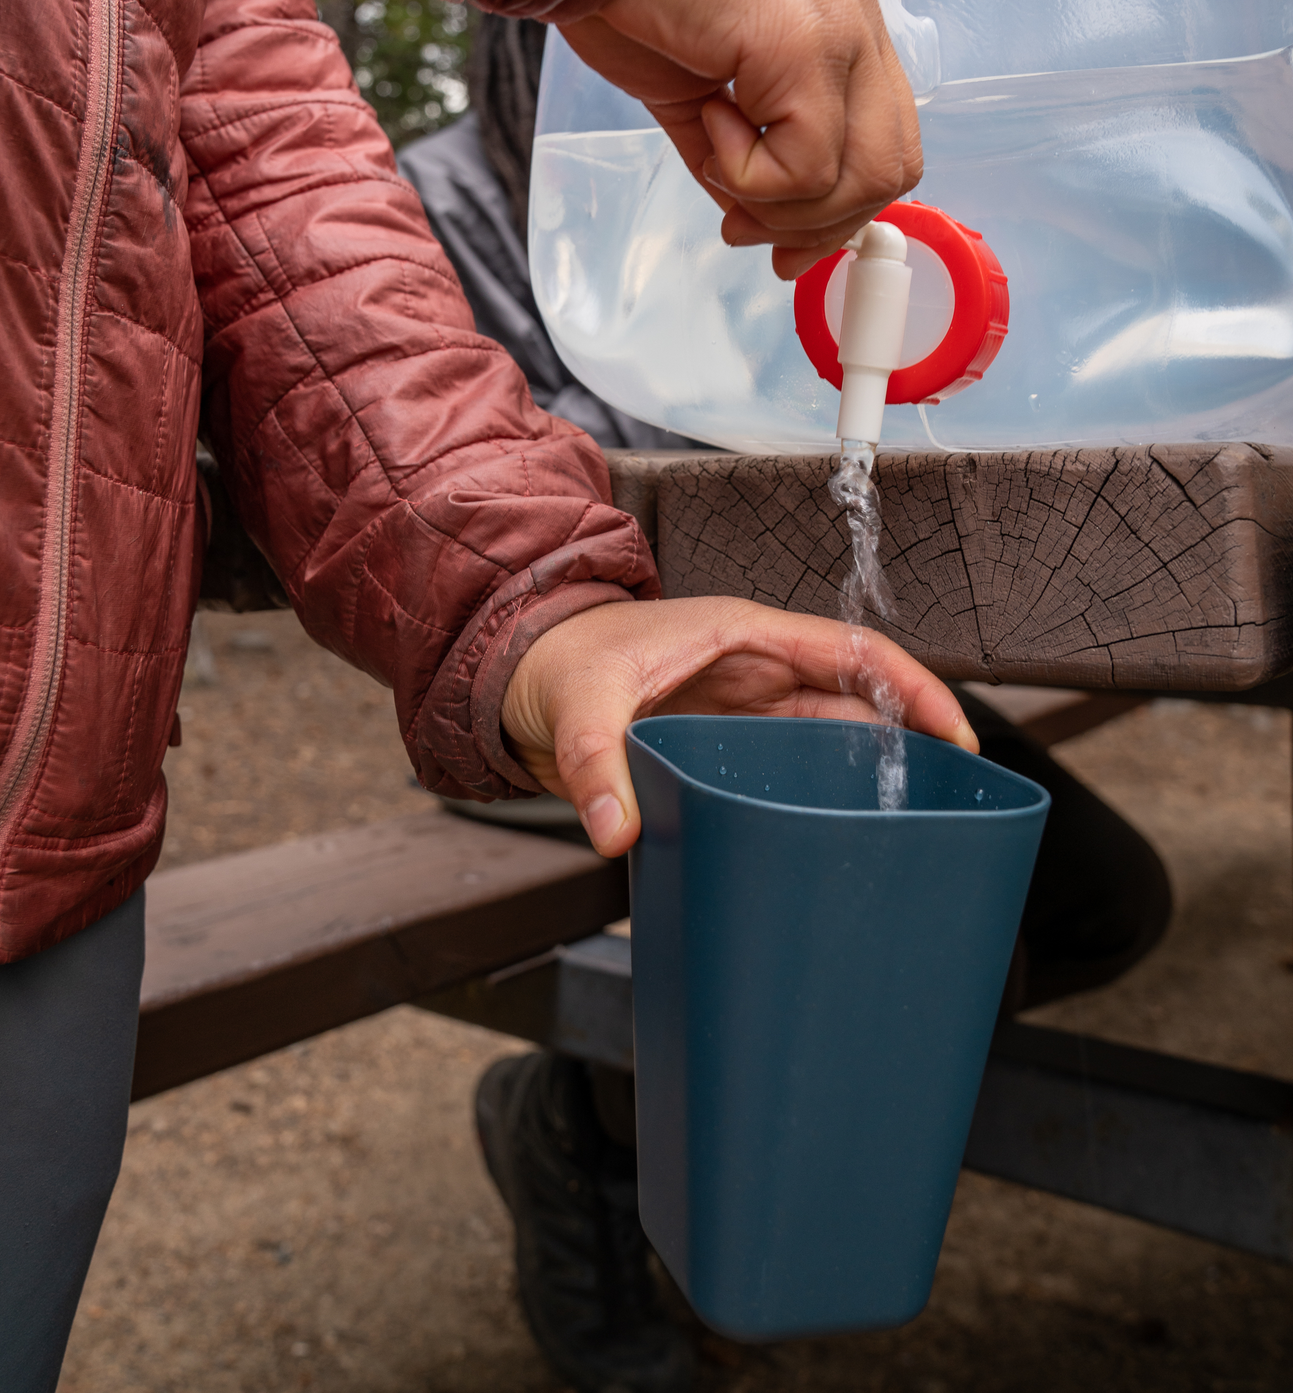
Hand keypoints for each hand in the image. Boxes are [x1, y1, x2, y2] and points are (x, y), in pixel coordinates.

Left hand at [500, 597, 976, 855]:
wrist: (515, 680)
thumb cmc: (554, 663)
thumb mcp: (578, 705)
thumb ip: (597, 765)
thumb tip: (617, 827)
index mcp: (740, 634)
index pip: (849, 650)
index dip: (909, 686)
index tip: (951, 730)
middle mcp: (751, 670)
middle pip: (852, 698)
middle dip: (905, 737)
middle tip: (948, 795)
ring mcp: (739, 710)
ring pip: (826, 736)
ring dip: (866, 770)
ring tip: (909, 820)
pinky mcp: (720, 747)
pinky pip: (786, 768)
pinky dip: (818, 794)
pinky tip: (837, 833)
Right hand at [556, 0, 922, 278]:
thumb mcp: (695, 89)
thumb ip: (739, 149)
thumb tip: (756, 218)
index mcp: (838, 28)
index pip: (885, 145)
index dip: (839, 212)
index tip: (779, 244)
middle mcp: (855, 25)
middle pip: (892, 170)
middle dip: (816, 224)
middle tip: (743, 223)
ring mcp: (839, 31)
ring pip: (861, 179)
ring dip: (779, 202)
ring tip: (715, 153)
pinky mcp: (803, 45)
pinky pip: (805, 167)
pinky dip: (749, 173)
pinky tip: (707, 115)